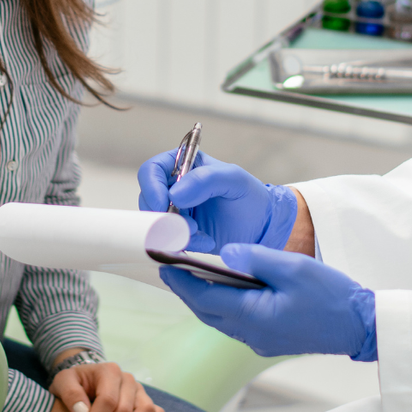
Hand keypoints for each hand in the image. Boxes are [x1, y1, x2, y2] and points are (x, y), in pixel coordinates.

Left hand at [48, 361, 169, 411]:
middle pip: (125, 409)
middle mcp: (128, 379)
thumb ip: (70, 393)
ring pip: (146, 410)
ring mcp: (139, 390)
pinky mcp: (145, 401)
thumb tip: (83, 411)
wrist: (85, 379)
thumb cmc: (74, 382)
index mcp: (109, 371)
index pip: (107, 400)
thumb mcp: (63, 381)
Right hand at [136, 150, 296, 252]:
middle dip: (164, 217)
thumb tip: (174, 194)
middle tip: (189, 227)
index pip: (152, 170)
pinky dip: (182, 245)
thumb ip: (206, 179)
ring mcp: (174, 214)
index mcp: (184, 166)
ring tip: (202, 235)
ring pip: (154, 224)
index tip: (162, 205)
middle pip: (148, 200)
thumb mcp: (235, 180)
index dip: (151, 187)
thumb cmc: (250, 197)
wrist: (263, 228)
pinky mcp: (178, 236)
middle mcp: (174, 189)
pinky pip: (166, 242)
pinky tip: (205, 242)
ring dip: (175, 233)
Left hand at [160, 243, 376, 359]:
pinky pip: (236, 323)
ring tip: (191, 274)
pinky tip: (225, 289)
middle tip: (169, 266)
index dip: (180, 281)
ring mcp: (260, 341)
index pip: (204, 298)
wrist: (360, 326)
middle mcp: (251, 334)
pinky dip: (223, 306)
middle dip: (186, 290)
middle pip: (206, 311)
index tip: (162, 263)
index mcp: (253, 315)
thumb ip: (255, 258)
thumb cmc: (331, 296)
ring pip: (219, 319)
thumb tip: (224, 251)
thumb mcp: (293, 267)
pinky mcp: (269, 341)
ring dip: (204, 299)